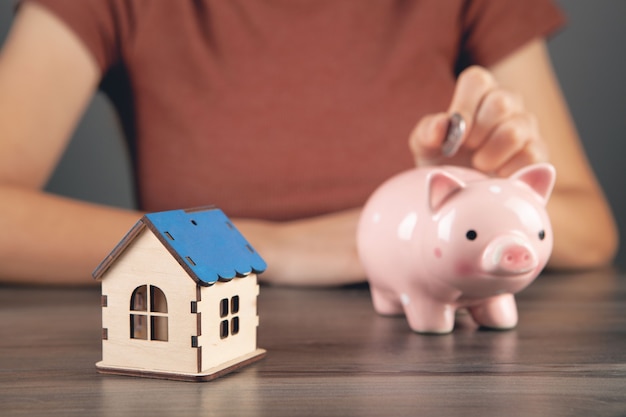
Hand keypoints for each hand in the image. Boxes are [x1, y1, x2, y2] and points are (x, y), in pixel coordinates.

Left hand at [409, 66, 547, 176]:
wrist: (461, 191)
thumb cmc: (443, 159)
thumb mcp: (425, 147)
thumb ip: (427, 132)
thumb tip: (441, 125)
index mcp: (479, 92)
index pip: (477, 80)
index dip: (464, 106)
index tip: (455, 133)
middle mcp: (507, 102)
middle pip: (500, 103)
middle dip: (477, 134)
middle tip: (467, 150)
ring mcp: (526, 125)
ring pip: (514, 132)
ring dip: (489, 156)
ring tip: (479, 165)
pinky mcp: (538, 151)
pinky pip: (529, 156)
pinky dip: (507, 171)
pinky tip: (496, 175)